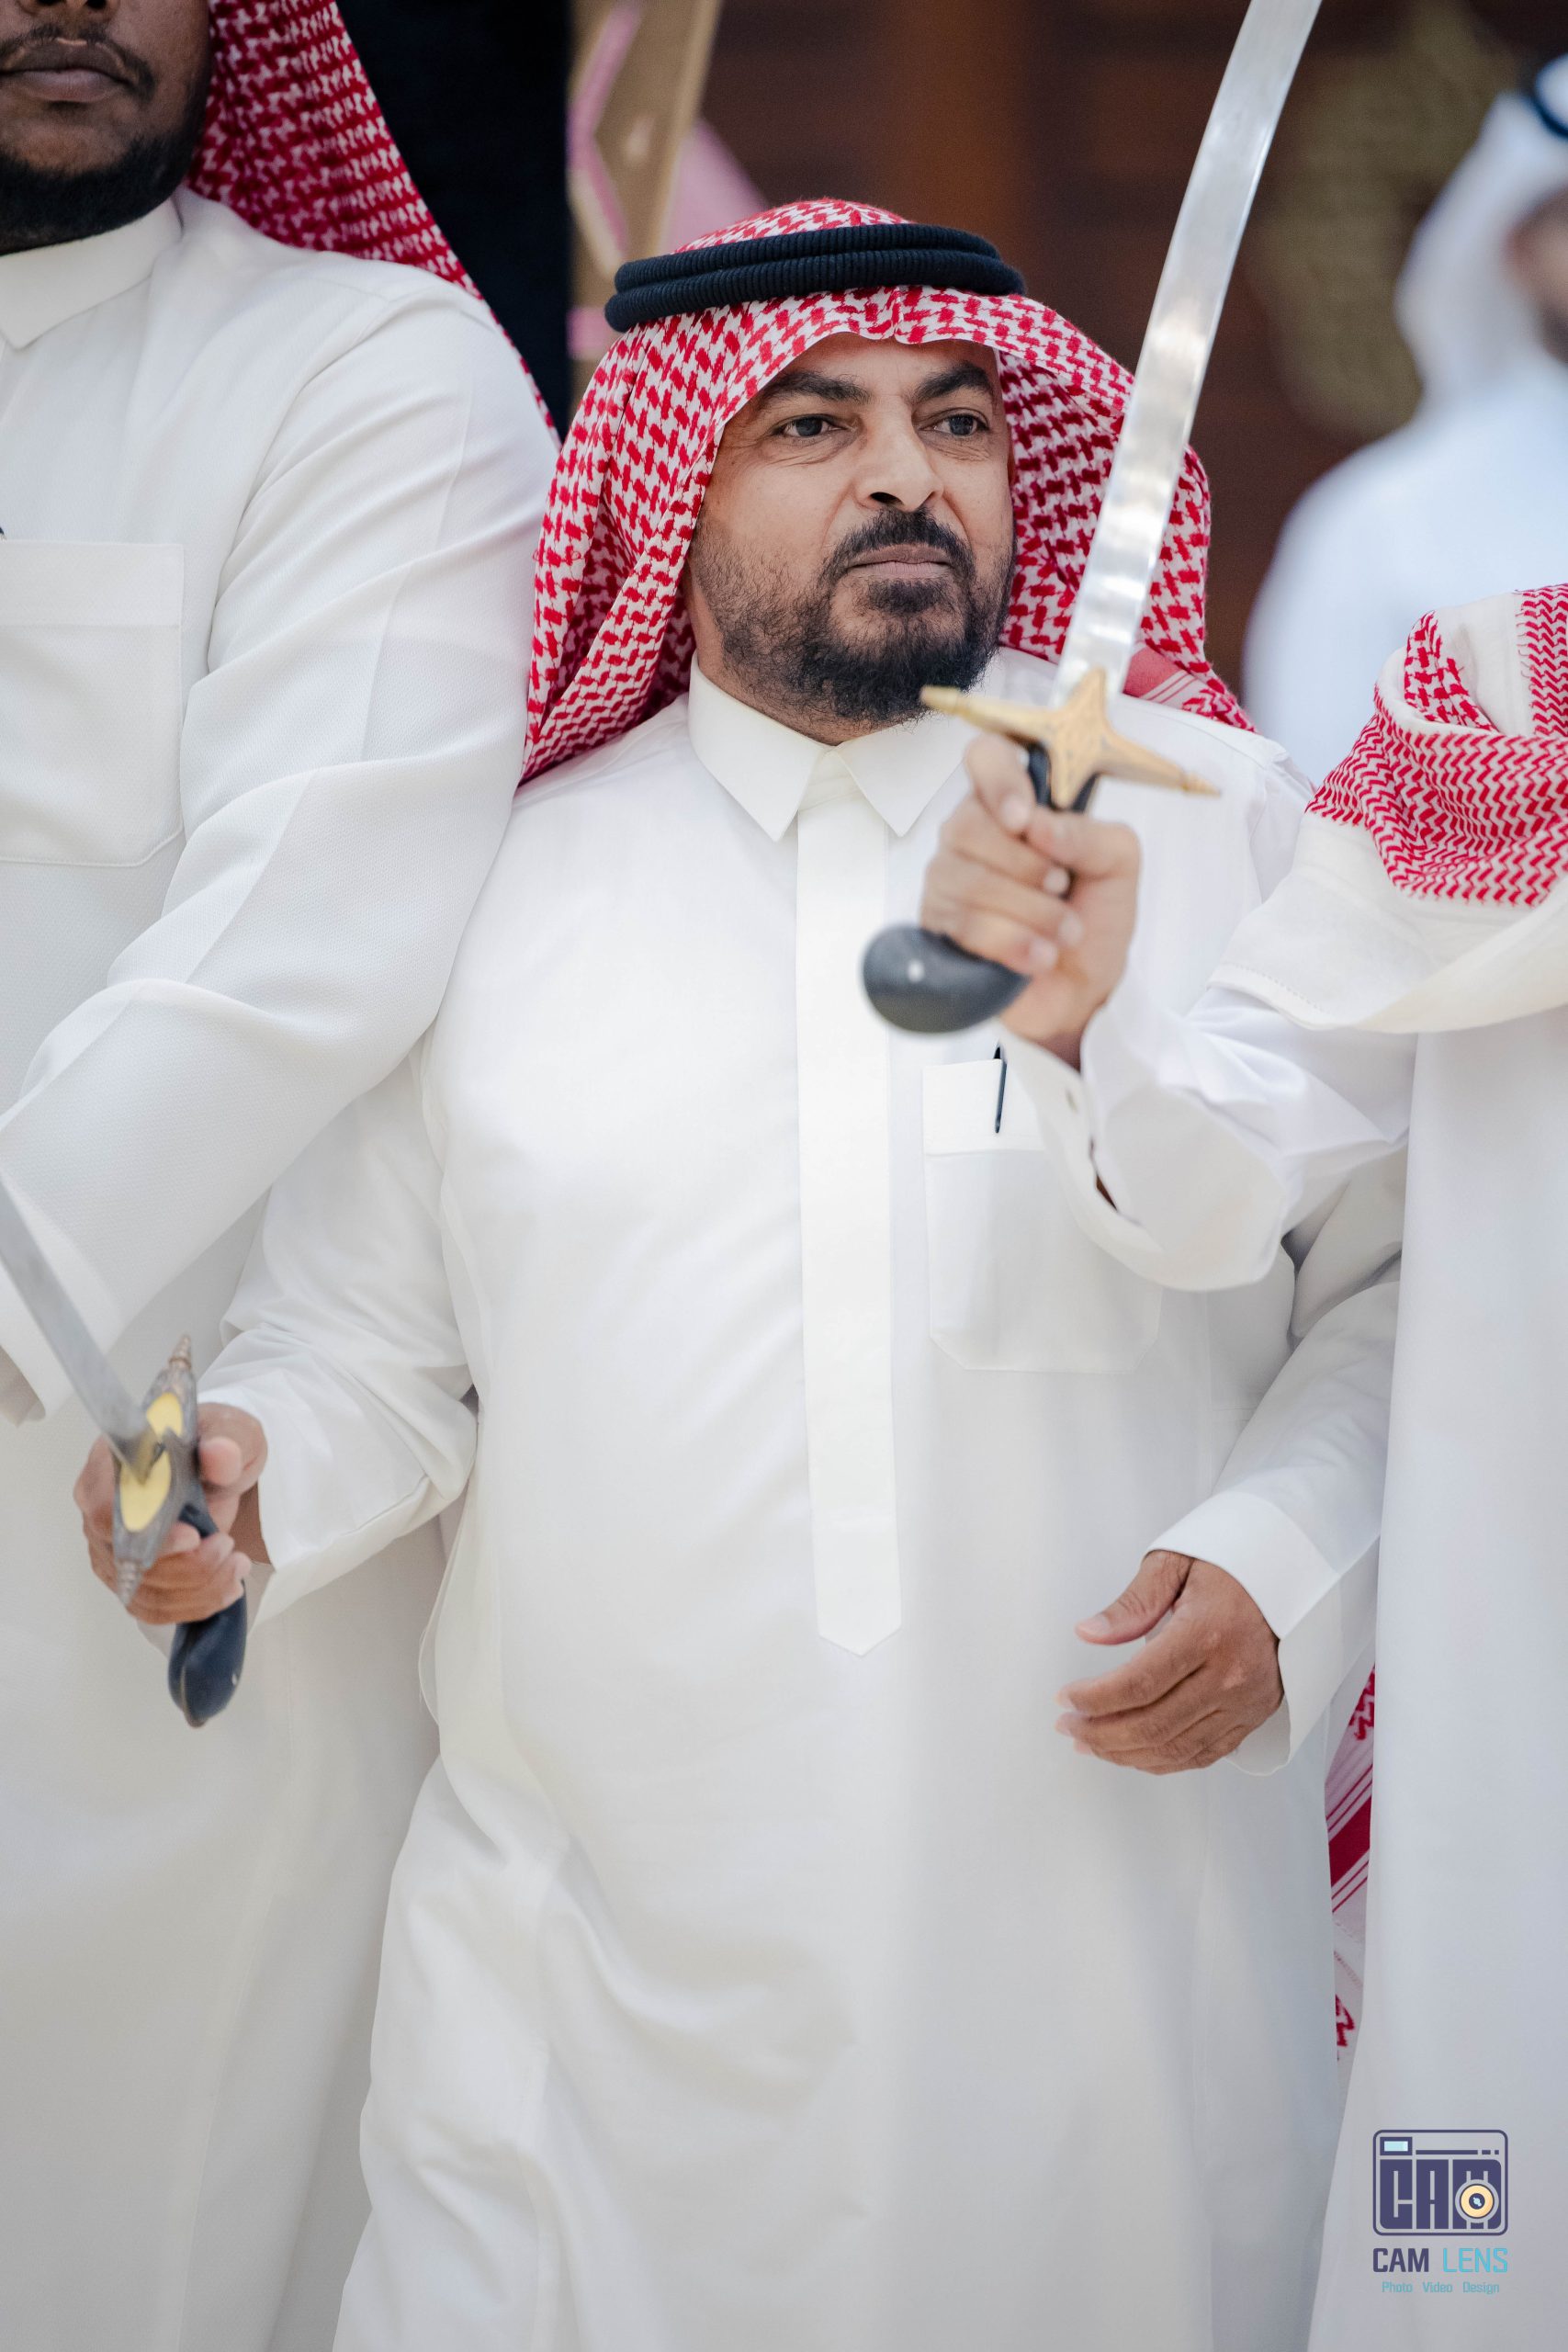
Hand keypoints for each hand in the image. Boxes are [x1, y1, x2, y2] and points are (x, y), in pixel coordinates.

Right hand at [76, 1403, 266, 1625]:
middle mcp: (99, 1510)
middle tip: (228, 1547)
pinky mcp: (130, 1576)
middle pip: (124, 1560)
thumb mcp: (234, 1432)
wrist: (223, 1470)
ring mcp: (110, 1548)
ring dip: (196, 1589)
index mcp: (112, 1465)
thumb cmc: (218, 1444)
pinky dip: (193, 1605)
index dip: (146, 1532)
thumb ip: (227, 1440)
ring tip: (237, 1566)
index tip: (194, 1536)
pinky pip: (152, 1607)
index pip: (105, 1511)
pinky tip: (226, 1589)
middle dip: (186, 1566)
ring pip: (141, 1591)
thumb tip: (219, 1452)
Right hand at [919, 736, 1141, 1055]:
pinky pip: (965, 925)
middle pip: (967, 826)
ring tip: (1064, 933)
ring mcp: (948, 882)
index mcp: (1014, 805)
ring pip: (970, 881)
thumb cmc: (1094, 915)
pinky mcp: (941, 930)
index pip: (984, 758)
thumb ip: (1090, 834)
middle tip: (1062, 888)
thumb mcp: (1118, 865)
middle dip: (1027, 866)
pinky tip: (1040, 956)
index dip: (997, 781)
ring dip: (1031, 911)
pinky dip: (1013, 942)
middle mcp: (972, 836)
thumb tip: (1038, 825)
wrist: (1084, 988)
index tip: (1024, 819)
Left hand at [1056, 1550, 1282, 1772]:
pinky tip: (1131, 1753)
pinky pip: (1203, 1755)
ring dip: (1124, 1753)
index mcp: (1207, 1633)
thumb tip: (1088, 1634)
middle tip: (1067, 1726)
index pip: (1139, 1684)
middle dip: (1100, 1732)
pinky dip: (1161, 1762)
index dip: (1095, 1699)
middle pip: (1153, 1725)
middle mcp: (1230, 1675)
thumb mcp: (1176, 1562)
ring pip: (1175, 1748)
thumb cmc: (1232, 1564)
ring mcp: (1245, 1702)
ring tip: (1088, 1742)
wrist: (1292, 1578)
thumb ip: (1132, 1603)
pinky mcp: (1253, 1716)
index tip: (1064, 1699)